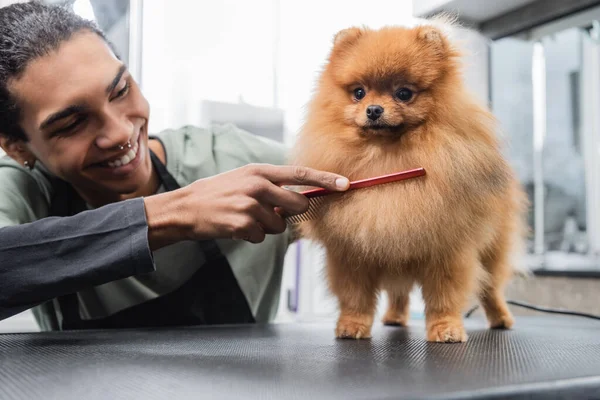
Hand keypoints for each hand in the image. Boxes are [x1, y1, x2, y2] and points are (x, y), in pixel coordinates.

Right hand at [144, 164, 348, 247]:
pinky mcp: (243, 224)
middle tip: (271, 211)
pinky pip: (262, 237)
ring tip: (243, 218)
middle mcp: (258, 185)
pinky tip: (234, 226)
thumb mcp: (243, 180)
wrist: (185, 208)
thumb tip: (298, 200)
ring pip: (279, 226)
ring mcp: (251, 205)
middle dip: (290, 213)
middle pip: (297, 205)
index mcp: (259, 171)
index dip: (324, 180)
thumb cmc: (217, 194)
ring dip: (265, 227)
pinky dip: (251, 236)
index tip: (345, 184)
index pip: (300, 174)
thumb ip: (270, 186)